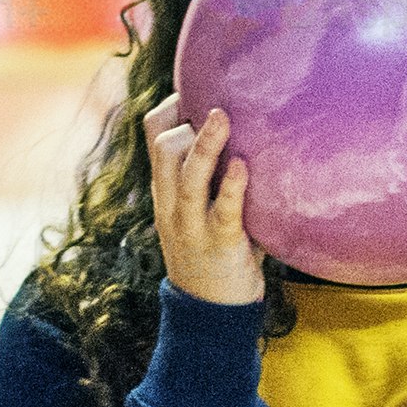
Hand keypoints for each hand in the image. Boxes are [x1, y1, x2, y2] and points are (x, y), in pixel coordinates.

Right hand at [145, 93, 263, 306]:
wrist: (210, 316)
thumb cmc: (218, 255)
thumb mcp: (205, 212)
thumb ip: (217, 179)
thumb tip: (254, 135)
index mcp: (166, 193)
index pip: (152, 140)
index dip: (168, 111)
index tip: (191, 91)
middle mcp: (172, 206)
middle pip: (163, 153)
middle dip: (181, 120)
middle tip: (208, 97)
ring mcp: (192, 226)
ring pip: (188, 179)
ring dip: (204, 146)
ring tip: (222, 116)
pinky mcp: (219, 244)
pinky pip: (223, 211)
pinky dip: (231, 186)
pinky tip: (242, 165)